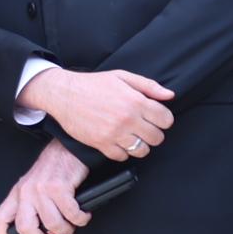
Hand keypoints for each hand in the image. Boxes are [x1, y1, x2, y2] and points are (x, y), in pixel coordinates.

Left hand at [0, 139, 92, 233]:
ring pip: (52, 224)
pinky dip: (81, 218)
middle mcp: (26, 192)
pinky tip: (83, 213)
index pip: (0, 220)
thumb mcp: (34, 188)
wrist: (67, 149)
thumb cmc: (53, 170)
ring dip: (67, 229)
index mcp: (17, 194)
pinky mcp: (59, 188)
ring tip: (73, 222)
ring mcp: (41, 190)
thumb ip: (34, 209)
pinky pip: (71, 214)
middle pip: (25, 228)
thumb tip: (48, 233)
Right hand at [24, 66, 173, 160]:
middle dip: (152, 133)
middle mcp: (127, 119)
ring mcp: (114, 133)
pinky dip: (122, 152)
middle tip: (142, 127)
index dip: (163, 119)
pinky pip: (122, 157)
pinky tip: (118, 142)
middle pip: (157, 137)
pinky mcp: (101, 143)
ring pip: (142, 150)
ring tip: (131, 136)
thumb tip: (169, 95)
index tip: (155, 117)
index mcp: (135, 101)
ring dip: (140, 144)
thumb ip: (148, 85)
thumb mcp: (121, 77)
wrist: (63, 94)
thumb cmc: (92, 84)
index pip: (166, 120)